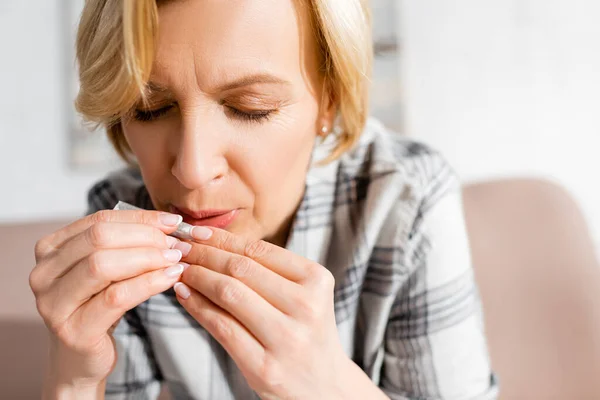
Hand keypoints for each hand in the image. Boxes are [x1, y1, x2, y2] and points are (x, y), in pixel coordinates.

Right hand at [30, 209, 188, 388]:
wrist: (80, 361)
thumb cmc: (97, 308)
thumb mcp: (109, 271)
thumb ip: (127, 244)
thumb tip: (169, 223)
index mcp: (50, 250)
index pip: (99, 221)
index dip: (140, 218)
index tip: (173, 222)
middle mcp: (43, 274)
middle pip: (99, 239)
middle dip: (145, 237)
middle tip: (175, 244)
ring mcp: (53, 303)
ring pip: (103, 265)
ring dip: (148, 258)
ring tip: (175, 259)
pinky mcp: (73, 330)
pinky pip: (116, 297)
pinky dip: (148, 283)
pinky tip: (169, 278)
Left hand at [173, 227, 352, 398]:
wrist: (324, 387)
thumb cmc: (306, 333)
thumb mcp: (303, 296)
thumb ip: (269, 271)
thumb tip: (214, 243)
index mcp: (316, 280)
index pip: (259, 250)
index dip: (222, 238)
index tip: (196, 231)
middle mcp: (305, 306)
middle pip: (241, 269)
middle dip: (203, 253)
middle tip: (179, 246)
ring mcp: (286, 338)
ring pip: (229, 294)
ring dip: (197, 276)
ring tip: (180, 268)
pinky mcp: (264, 366)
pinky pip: (221, 327)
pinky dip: (197, 307)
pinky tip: (184, 295)